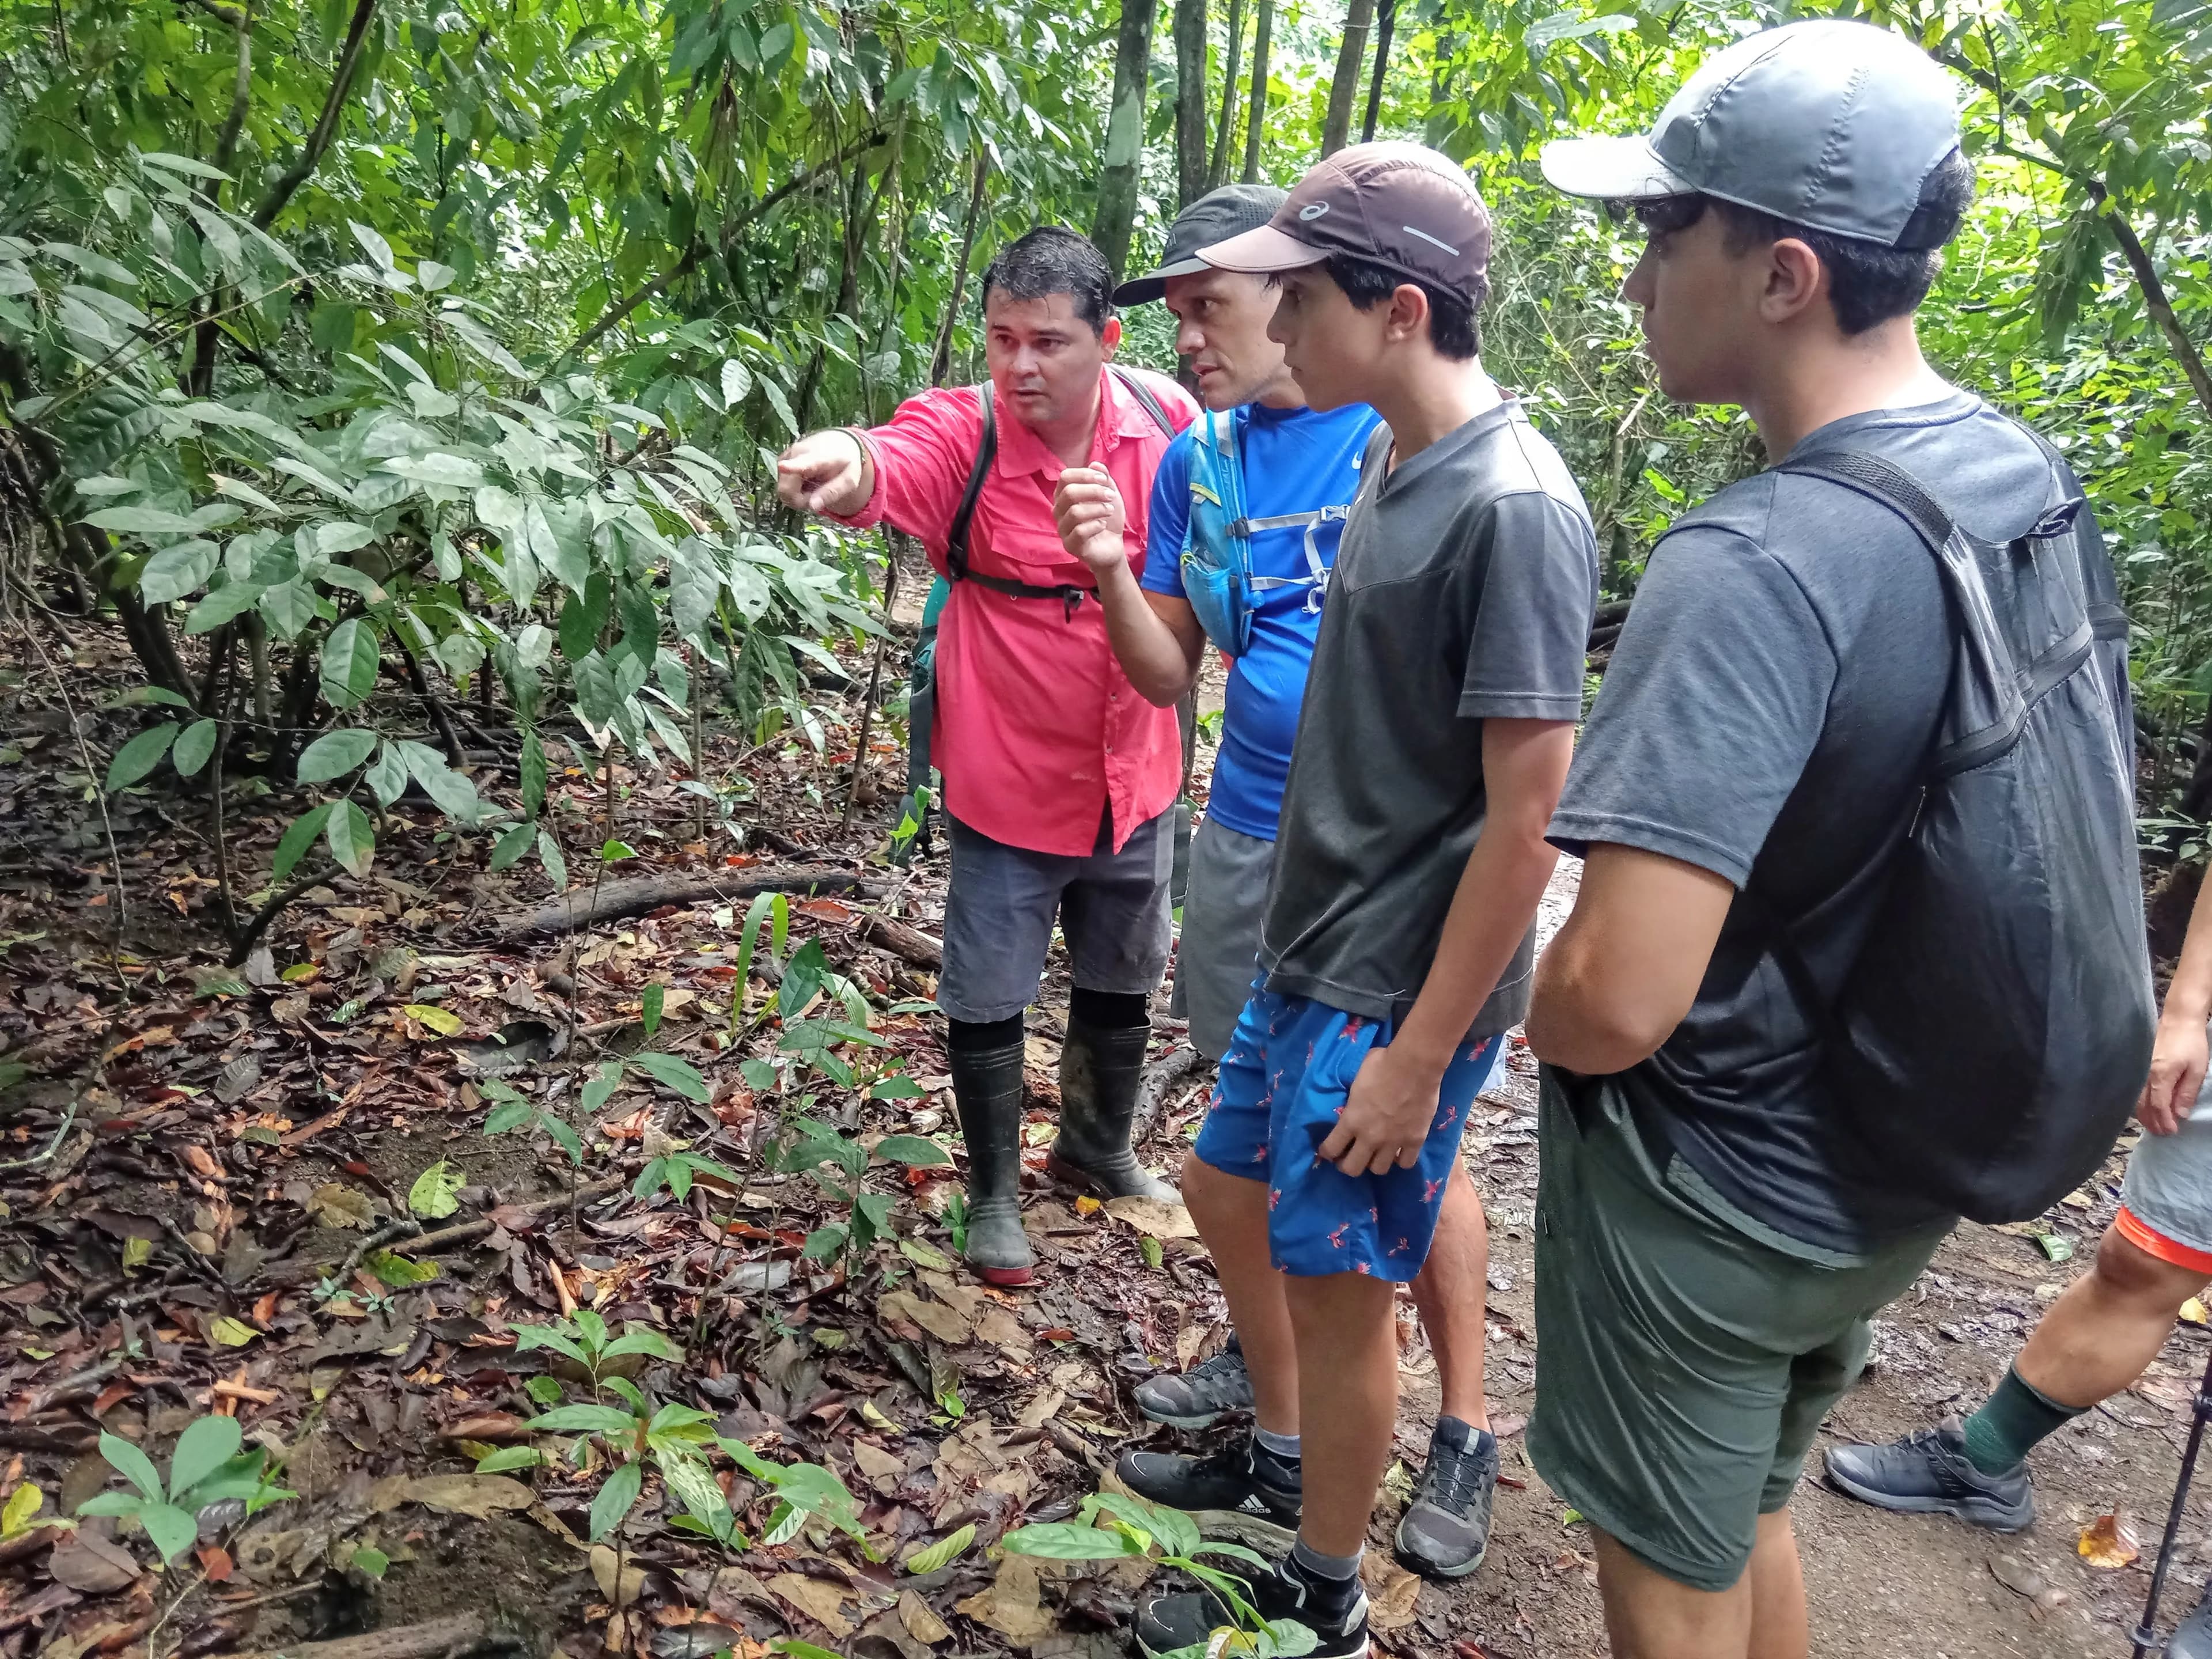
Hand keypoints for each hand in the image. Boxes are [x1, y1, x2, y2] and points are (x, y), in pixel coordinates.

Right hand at [775, 430, 866, 515]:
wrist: (837, 443)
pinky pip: (782, 487)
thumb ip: (832, 492)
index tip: (782, 467)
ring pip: (783, 490)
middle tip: (818, 496)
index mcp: (819, 456)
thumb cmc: (844, 463)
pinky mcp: (780, 461)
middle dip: (801, 500)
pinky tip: (805, 482)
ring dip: (798, 496)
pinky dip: (793, 491)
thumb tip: (812, 506)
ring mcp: (786, 456)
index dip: (791, 466)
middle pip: (787, 488)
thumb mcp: (849, 480)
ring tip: (813, 486)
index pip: (803, 462)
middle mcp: (797, 453)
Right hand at [1053, 464, 1127, 574]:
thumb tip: (1095, 464)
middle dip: (1094, 491)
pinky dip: (1096, 525)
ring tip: (1110, 510)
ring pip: (1075, 512)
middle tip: (1110, 496)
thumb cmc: (1107, 518)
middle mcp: (1059, 510)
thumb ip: (1103, 478)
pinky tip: (1103, 525)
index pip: (1065, 477)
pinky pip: (1080, 532)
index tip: (1104, 480)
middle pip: (1069, 493)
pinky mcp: (1070, 545)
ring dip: (1098, 508)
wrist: (1113, 545)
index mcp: (1064, 495)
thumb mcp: (1109, 494)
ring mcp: (1062, 529)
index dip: (1085, 474)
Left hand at [1318, 1041, 1444, 1176]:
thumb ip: (1353, 1098)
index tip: (1328, 1151)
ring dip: (1374, 1163)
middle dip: (1347, 1165)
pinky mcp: (1415, 1141)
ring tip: (1376, 1154)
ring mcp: (1394, 1142)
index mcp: (1351, 1120)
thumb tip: (1354, 1099)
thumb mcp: (1356, 1080)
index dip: (1327, 1152)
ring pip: (1379, 1169)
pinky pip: (1406, 1163)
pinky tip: (1400, 1151)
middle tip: (1349, 1157)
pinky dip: (1402, 1159)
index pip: (1331, 1148)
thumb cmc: (1382, 1064)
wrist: (1415, 1066)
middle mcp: (1370, 1137)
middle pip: (1353, 1168)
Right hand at [2140, 1012, 2209, 1135]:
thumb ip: (2187, 1092)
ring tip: (2153, 1125)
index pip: (2159, 1106)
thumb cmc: (2191, 1043)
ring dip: (2144, 1114)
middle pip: (2144, 1105)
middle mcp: (2145, 1075)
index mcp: (2161, 1076)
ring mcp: (2140, 1070)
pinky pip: (2135, 1090)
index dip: (2164, 1121)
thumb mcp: (2197, 1070)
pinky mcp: (2139, 1066)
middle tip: (2162, 1133)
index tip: (2171, 1132)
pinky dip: (2139, 1103)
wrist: (2178, 1020)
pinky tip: (2145, 1108)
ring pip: (2136, 1099)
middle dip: (2152, 1121)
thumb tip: (2180, 1114)